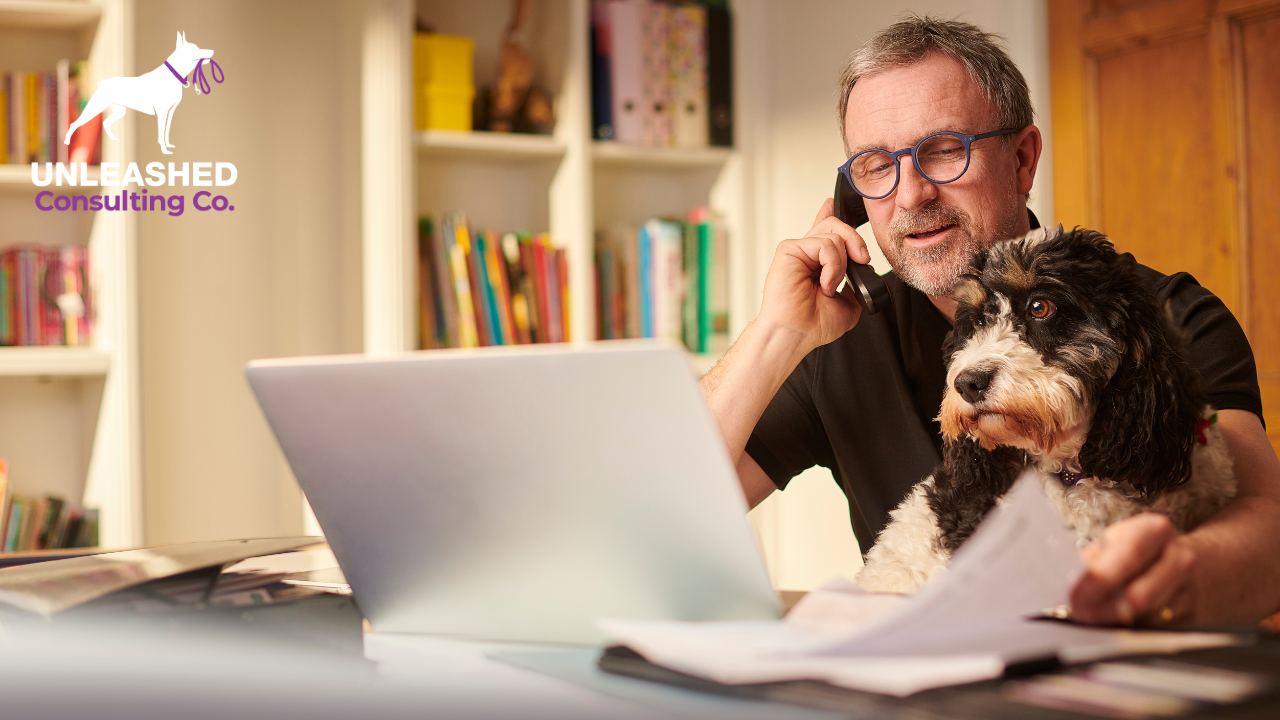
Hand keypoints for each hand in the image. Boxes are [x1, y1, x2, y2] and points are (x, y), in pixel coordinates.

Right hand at [757, 198, 872, 352]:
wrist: (796, 334)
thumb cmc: (813, 325)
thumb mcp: (849, 303)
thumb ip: (856, 282)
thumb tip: (863, 267)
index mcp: (816, 262)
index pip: (823, 231)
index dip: (828, 215)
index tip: (831, 205)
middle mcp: (806, 253)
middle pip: (835, 225)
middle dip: (855, 240)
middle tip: (861, 260)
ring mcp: (798, 250)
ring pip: (834, 235)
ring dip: (841, 265)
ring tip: (831, 287)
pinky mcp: (789, 249)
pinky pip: (824, 244)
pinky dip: (832, 265)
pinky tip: (824, 284)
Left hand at [1069, 513, 1197, 625]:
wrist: (1179, 559)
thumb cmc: (1135, 550)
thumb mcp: (1113, 542)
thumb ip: (1094, 561)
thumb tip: (1076, 584)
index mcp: (1156, 531)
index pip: (1129, 556)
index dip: (1099, 580)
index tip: (1075, 597)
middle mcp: (1180, 558)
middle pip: (1142, 595)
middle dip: (1104, 610)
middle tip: (1080, 614)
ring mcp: (1191, 589)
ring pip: (1148, 619)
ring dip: (1116, 622)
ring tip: (1094, 617)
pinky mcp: (1195, 616)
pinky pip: (1157, 633)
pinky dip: (1132, 631)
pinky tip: (1119, 623)